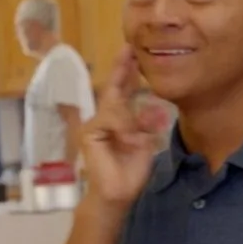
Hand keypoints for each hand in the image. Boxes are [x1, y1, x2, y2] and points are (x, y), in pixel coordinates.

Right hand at [81, 47, 168, 208]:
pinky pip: (109, 120)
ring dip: (130, 119)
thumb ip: (146, 124)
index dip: (128, 72)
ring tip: (138, 139)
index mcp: (120, 118)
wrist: (118, 193)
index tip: (135, 54)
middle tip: (129, 49)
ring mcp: (95, 124)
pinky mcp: (90, 133)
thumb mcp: (145, 142)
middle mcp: (105, 117)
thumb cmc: (131, 170)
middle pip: (114, 89)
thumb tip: (153, 110)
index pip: (124, 90)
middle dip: (121, 69)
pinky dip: (124, 128)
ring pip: (115, 106)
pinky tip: (131, 140)